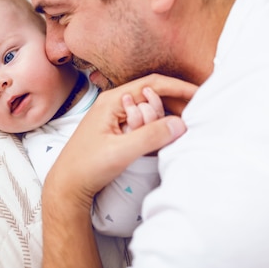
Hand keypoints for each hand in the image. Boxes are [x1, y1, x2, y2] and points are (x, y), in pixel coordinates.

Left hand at [41, 74, 196, 267]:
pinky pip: (143, 121)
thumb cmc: (88, 166)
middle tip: (198, 112)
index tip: (201, 95)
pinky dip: (158, 124)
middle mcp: (113, 103)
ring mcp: (114, 116)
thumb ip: (151, 136)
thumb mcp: (121, 151)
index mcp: (112, 100)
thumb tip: (181, 123)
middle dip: (176, 101)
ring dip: (167, 114)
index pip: (153, 84)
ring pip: (149, 108)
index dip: (179, 87)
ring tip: (187, 122)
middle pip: (152, 93)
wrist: (67, 184)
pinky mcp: (116, 129)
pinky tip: (168, 133)